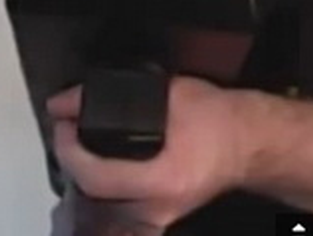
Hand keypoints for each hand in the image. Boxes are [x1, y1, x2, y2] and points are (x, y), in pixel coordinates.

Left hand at [47, 75, 261, 234]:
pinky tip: (99, 170)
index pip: (97, 177)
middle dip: (72, 161)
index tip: (64, 124)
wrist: (248, 141)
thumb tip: (66, 101)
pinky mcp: (158, 216)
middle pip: (93, 195)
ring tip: (80, 148)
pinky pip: (117, 210)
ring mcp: (158, 217)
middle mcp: (158, 207)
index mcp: (164, 179)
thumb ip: (117, 97)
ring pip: (102, 206)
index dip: (70, 151)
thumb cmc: (218, 119)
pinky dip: (103, 190)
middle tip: (68, 132)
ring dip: (85, 177)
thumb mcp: (172, 94)